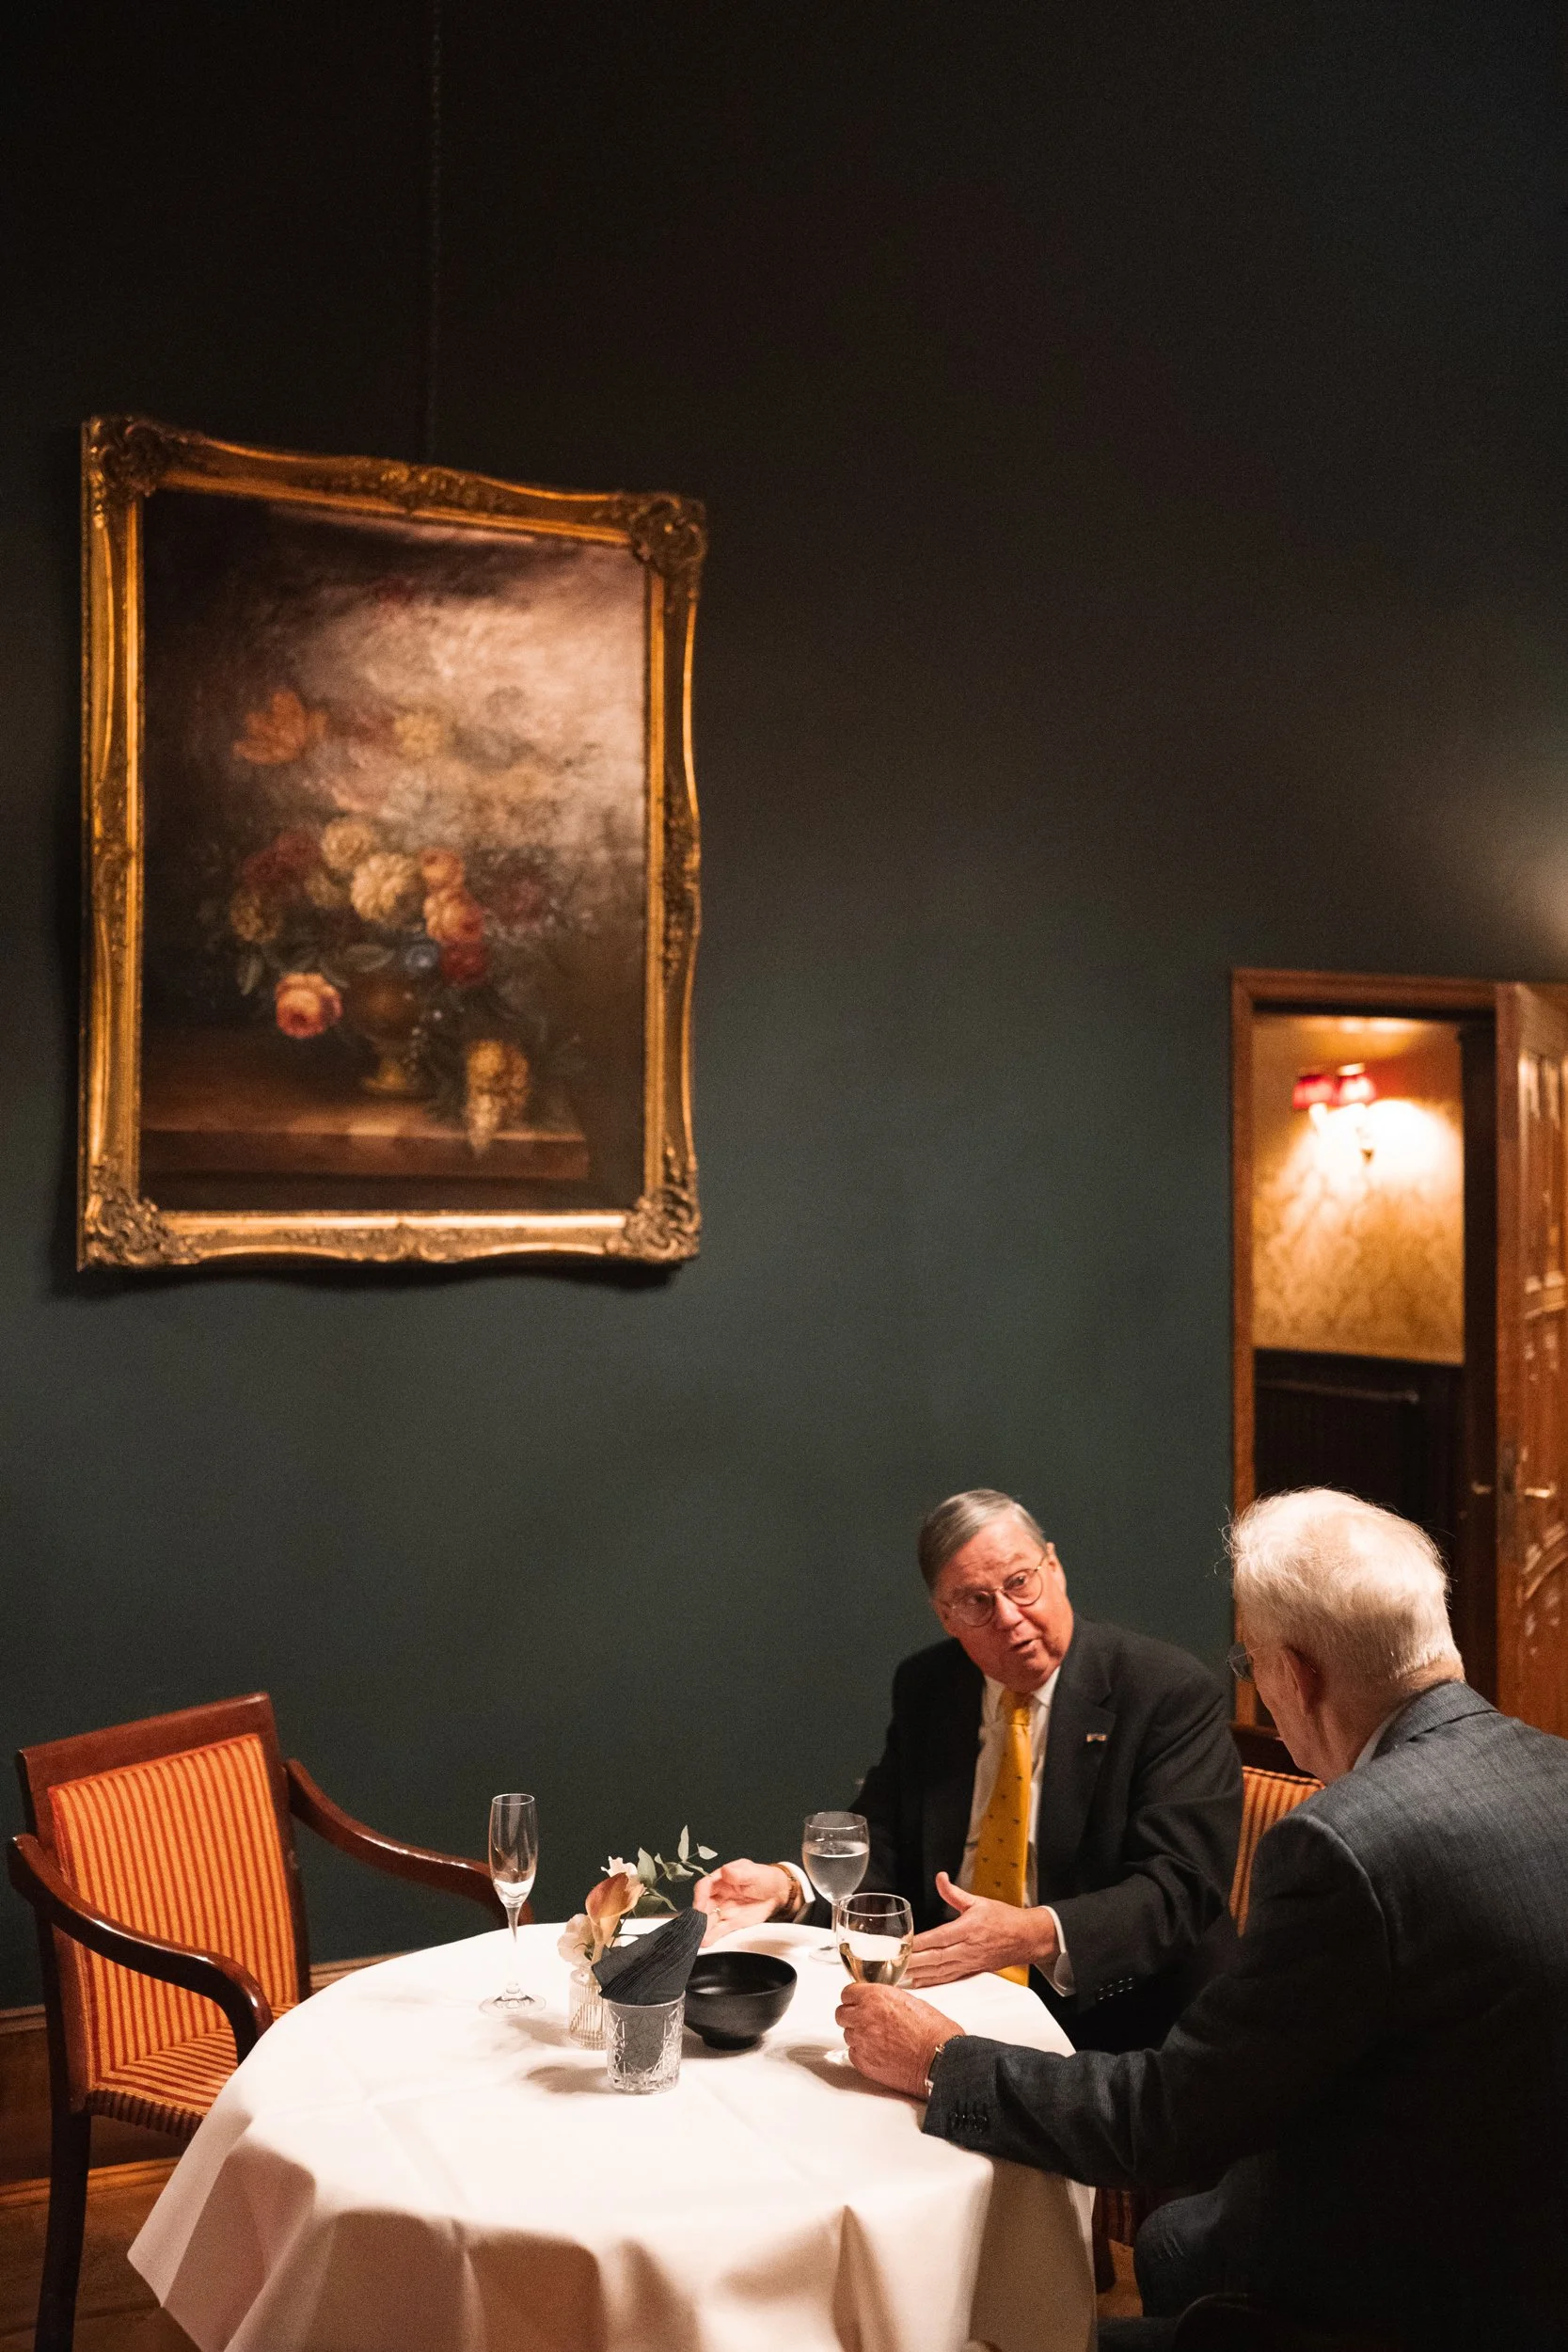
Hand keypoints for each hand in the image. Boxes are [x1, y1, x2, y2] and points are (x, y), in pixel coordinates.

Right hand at [691, 1859, 795, 1941]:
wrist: (777, 1893)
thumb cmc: (764, 1878)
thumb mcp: (754, 1872)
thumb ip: (740, 1873)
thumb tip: (725, 1871)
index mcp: (721, 1879)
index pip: (705, 1886)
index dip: (700, 1896)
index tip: (699, 1906)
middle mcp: (719, 1895)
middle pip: (704, 1906)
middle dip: (698, 1917)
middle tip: (695, 1927)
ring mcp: (724, 1910)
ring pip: (709, 1920)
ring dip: (702, 1929)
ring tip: (698, 1938)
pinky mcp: (731, 1923)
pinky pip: (719, 1930)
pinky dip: (712, 1936)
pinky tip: (705, 1942)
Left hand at [836, 1982, 964, 2095]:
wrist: (940, 2060)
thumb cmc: (934, 2032)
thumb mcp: (912, 2001)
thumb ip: (889, 2000)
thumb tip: (881, 2004)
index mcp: (876, 1996)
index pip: (847, 1993)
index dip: (853, 1998)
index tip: (857, 2003)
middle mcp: (864, 2017)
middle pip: (841, 2014)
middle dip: (851, 2016)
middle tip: (865, 2022)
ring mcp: (862, 2041)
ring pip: (848, 2035)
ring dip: (858, 2036)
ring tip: (879, 2040)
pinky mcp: (864, 2063)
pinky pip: (854, 2054)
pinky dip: (863, 2054)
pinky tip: (879, 2054)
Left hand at [902, 1872, 1057, 1986]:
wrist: (1026, 1938)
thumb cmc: (1003, 1918)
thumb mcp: (978, 1901)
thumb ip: (954, 1893)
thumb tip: (940, 1878)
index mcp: (968, 1928)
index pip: (939, 1937)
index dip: (920, 1943)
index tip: (904, 1945)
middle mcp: (968, 1948)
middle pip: (936, 1958)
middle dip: (914, 1962)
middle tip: (895, 1963)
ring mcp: (970, 1962)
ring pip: (941, 1971)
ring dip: (920, 1974)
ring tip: (901, 1975)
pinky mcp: (972, 1971)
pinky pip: (949, 1978)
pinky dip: (933, 1981)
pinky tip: (919, 1982)